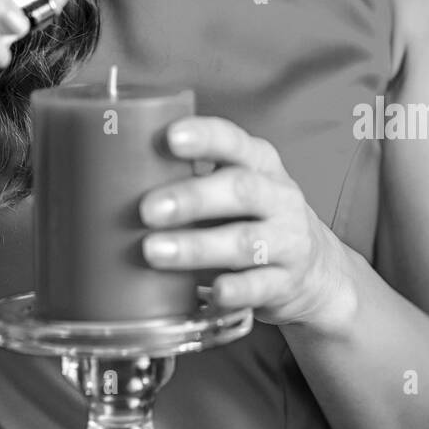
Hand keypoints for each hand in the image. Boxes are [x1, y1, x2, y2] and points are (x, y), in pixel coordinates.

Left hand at [139, 117, 354, 330]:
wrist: (314, 269)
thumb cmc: (253, 217)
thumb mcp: (233, 185)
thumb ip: (189, 176)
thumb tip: (115, 174)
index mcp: (259, 162)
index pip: (234, 141)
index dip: (204, 137)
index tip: (170, 137)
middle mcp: (278, 197)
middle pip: (239, 190)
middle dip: (191, 198)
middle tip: (147, 208)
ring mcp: (287, 241)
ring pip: (245, 242)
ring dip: (197, 246)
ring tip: (154, 251)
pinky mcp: (285, 283)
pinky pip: (261, 286)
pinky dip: (235, 290)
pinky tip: (211, 291)